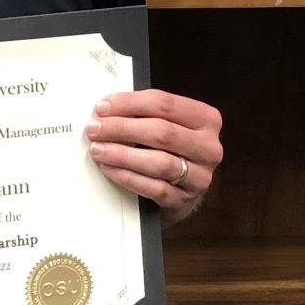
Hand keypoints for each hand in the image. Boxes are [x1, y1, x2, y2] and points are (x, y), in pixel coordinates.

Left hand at [85, 87, 220, 224]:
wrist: (185, 190)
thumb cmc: (172, 150)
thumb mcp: (168, 125)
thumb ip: (145, 114)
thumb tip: (106, 109)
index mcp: (206, 119)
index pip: (165, 104)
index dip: (130, 103)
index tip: (103, 107)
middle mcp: (208, 147)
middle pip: (162, 132)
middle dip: (122, 129)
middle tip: (95, 129)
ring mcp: (200, 176)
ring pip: (159, 162)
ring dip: (122, 154)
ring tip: (98, 150)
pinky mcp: (185, 200)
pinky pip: (154, 188)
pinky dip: (127, 177)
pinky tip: (110, 169)